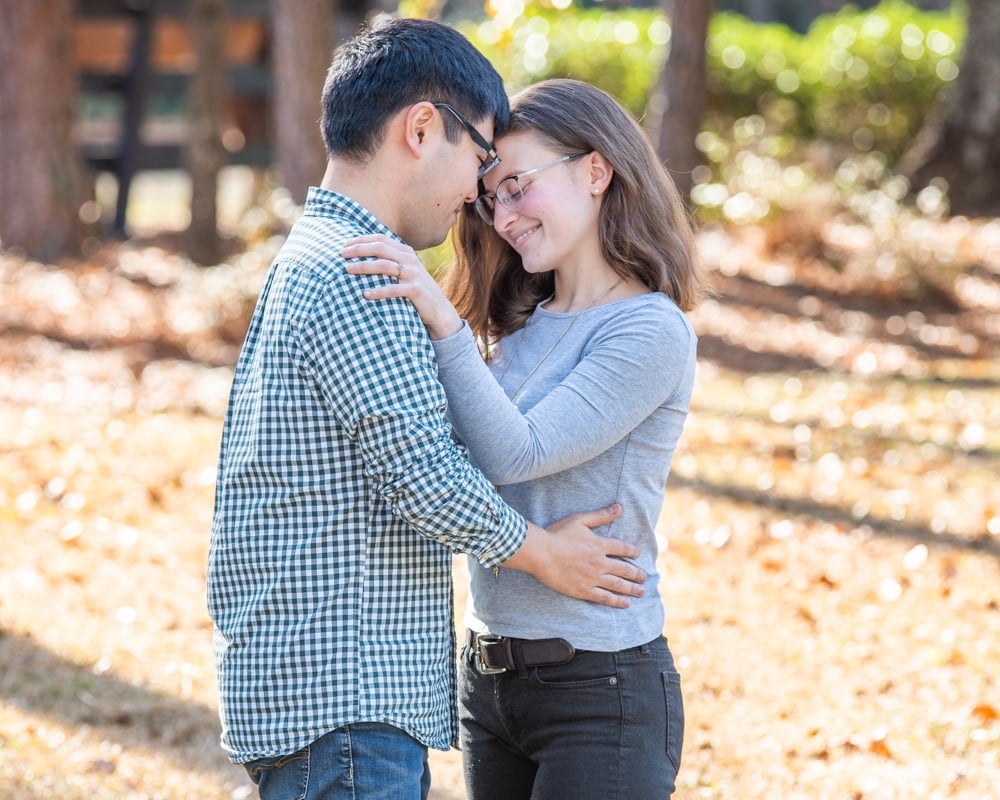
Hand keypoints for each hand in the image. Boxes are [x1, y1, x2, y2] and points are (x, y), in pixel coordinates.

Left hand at [342, 234, 462, 338]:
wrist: (439, 310)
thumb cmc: (416, 290)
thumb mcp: (406, 271)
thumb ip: (391, 261)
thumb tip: (363, 255)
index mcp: (406, 252)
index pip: (381, 239)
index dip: (362, 240)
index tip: (345, 244)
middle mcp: (410, 260)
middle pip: (380, 248)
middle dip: (359, 249)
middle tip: (341, 254)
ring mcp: (413, 274)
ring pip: (384, 266)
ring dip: (363, 266)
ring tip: (347, 270)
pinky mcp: (415, 290)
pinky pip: (393, 289)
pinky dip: (378, 291)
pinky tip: (365, 294)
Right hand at [502, 504, 646, 608]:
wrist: (540, 553)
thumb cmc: (557, 534)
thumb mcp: (579, 520)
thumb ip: (600, 515)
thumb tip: (618, 508)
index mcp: (599, 544)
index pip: (623, 548)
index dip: (633, 551)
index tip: (638, 555)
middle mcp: (599, 562)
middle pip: (625, 569)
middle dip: (637, 574)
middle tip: (644, 578)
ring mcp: (592, 578)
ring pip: (618, 585)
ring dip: (632, 589)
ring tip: (641, 592)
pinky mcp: (583, 590)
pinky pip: (605, 597)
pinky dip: (617, 601)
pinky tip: (626, 603)